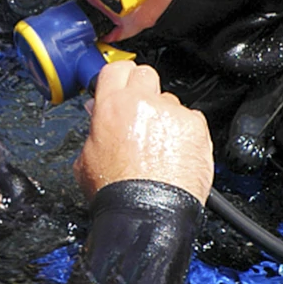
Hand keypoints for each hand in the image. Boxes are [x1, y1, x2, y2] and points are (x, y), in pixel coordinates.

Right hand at [73, 60, 213, 204]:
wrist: (147, 214)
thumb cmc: (116, 192)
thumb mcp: (86, 158)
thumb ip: (94, 129)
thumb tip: (98, 116)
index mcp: (112, 106)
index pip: (116, 69)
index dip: (117, 77)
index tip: (120, 85)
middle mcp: (143, 103)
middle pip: (145, 73)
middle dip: (141, 89)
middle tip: (138, 110)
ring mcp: (172, 114)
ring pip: (169, 100)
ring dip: (163, 114)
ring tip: (157, 144)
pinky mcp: (196, 128)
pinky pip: (190, 118)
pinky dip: (184, 131)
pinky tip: (174, 152)